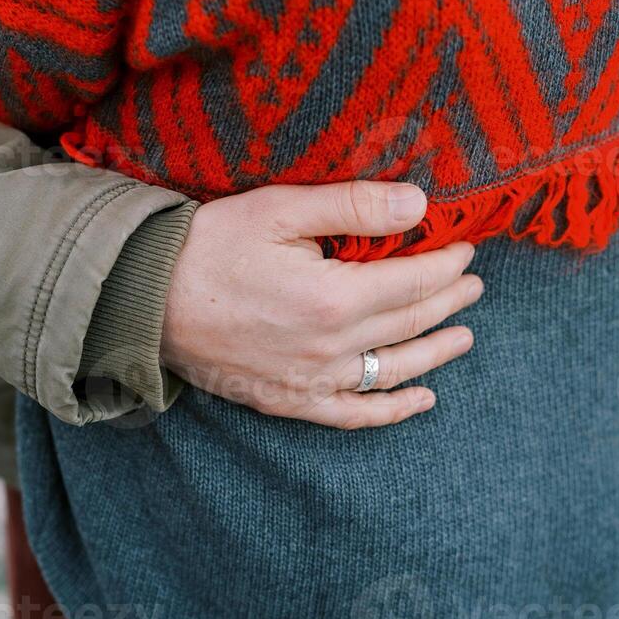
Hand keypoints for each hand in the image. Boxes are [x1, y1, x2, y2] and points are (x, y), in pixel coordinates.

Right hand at [161, 182, 482, 429]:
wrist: (145, 299)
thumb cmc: (210, 245)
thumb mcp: (281, 209)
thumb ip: (354, 206)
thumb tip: (420, 204)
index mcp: (333, 298)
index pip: (414, 282)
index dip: (446, 265)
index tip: (465, 250)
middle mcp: (331, 349)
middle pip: (410, 324)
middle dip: (448, 302)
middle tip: (473, 285)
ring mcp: (311, 382)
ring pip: (393, 371)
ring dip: (436, 353)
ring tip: (463, 336)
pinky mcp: (289, 402)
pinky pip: (354, 414)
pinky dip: (392, 409)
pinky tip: (421, 399)